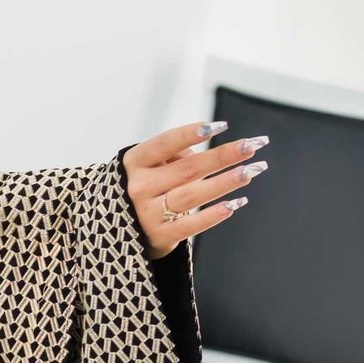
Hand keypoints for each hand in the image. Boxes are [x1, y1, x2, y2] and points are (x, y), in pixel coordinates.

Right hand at [123, 121, 269, 256]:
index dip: (191, 133)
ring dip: (224, 182)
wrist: (110, 228)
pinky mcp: (159, 236)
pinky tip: (235, 204)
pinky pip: (190, 226)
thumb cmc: (140, 187)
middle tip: (253, 145)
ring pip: (192, 195)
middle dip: (223, 155)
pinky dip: (213, 215)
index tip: (221, 126)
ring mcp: (147, 213)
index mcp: (134, 163)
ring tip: (251, 171)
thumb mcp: (146, 165)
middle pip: (188, 169)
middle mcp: (138, 187)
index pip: (165, 144)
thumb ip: (174, 154)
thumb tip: (210, 153)